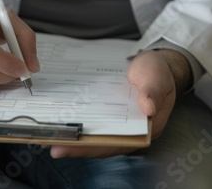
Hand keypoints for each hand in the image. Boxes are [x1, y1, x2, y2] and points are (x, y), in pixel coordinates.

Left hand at [49, 49, 191, 158]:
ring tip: (53, 138)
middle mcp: (134, 132)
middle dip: (80, 146)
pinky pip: (97, 124)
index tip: (76, 145)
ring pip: (99, 136)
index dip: (99, 146)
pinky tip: (66, 123)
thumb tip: (149, 108)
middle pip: (105, 144)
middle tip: (55, 146)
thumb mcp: (156, 77)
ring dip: (78, 138)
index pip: (121, 142)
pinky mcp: (113, 116)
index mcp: (148, 128)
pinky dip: (82, 124)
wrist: (155, 64)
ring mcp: (122, 125)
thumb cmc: (157, 72)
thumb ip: (153, 91)